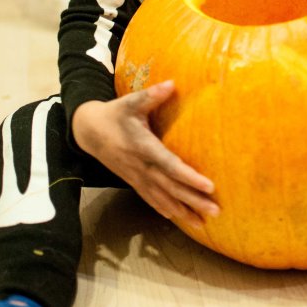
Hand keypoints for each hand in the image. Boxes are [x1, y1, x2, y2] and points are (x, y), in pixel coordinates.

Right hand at [72, 80, 219, 228]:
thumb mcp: (131, 102)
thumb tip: (172, 83)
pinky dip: (166, 210)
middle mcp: (141, 167)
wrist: (89, 132)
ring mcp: (136, 177)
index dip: (189, 177)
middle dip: (194, 200)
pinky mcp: (133, 181)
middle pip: (171, 188)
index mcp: (143, 147)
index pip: (170, 165)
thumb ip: (151, 95)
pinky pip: (151, 200)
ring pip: (163, 198)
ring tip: (203, 223)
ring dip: (184, 211)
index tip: (209, 186)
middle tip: (216, 211)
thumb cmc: (115, 114)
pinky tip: (179, 219)